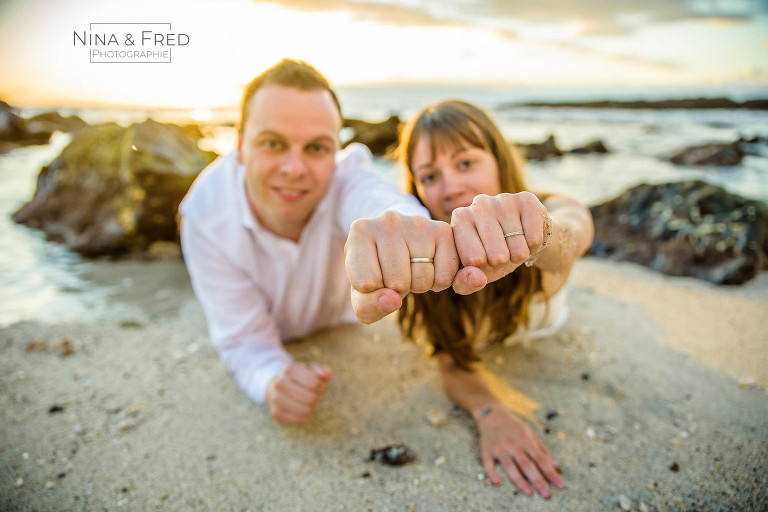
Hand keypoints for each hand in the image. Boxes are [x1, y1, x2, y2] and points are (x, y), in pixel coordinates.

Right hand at [265, 362, 331, 424]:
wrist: (279, 387)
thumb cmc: (301, 378)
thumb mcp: (311, 370)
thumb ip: (321, 371)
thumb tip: (327, 375)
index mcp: (290, 369)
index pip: (314, 383)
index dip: (320, 386)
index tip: (317, 384)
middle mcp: (280, 383)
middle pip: (310, 398)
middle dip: (316, 398)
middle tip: (314, 396)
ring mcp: (276, 398)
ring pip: (303, 410)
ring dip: (310, 408)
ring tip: (309, 404)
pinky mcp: (275, 412)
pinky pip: (295, 420)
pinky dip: (303, 418)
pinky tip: (303, 413)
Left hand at [344, 211, 458, 323]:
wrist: (396, 242)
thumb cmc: (374, 269)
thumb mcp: (361, 292)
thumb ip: (367, 307)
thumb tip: (393, 301)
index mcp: (361, 232)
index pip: (367, 284)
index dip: (373, 291)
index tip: (373, 274)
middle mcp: (388, 221)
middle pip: (397, 283)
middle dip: (397, 289)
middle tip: (395, 272)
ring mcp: (418, 223)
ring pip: (422, 280)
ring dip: (418, 286)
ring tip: (411, 268)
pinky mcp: (442, 230)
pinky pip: (445, 276)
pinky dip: (438, 283)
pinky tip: (429, 267)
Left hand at [450, 192, 549, 294]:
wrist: (522, 235)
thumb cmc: (492, 255)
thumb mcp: (475, 273)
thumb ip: (464, 283)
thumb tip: (476, 279)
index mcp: (460, 219)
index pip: (472, 260)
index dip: (483, 269)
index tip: (484, 261)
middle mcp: (478, 204)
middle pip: (495, 255)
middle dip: (502, 263)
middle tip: (502, 254)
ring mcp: (503, 199)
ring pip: (517, 248)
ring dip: (519, 255)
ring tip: (514, 246)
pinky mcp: (526, 200)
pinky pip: (534, 239)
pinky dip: (533, 246)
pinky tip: (527, 237)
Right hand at [476, 404, 564, 498]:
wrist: (491, 414)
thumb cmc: (514, 426)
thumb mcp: (530, 434)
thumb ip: (543, 450)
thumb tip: (555, 466)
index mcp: (526, 439)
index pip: (541, 459)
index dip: (551, 473)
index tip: (560, 485)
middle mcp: (513, 444)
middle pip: (526, 464)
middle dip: (538, 480)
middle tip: (547, 494)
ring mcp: (499, 448)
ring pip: (509, 465)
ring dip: (519, 479)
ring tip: (528, 492)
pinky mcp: (486, 450)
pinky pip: (488, 463)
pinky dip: (491, 473)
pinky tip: (497, 482)